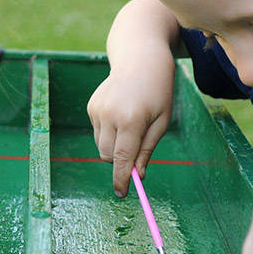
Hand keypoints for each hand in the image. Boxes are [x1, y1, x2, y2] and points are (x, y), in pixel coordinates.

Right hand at [87, 65, 173, 196]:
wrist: (140, 60)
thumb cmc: (157, 92)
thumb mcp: (161, 122)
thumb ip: (147, 150)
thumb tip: (137, 175)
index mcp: (131, 120)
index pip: (121, 159)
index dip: (121, 179)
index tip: (121, 193)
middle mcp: (110, 115)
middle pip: (108, 156)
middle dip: (119, 162)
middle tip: (135, 156)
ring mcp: (97, 110)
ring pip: (102, 145)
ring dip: (115, 146)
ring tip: (131, 126)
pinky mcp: (91, 106)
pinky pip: (99, 132)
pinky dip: (109, 132)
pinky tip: (121, 114)